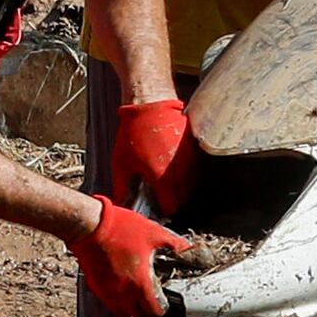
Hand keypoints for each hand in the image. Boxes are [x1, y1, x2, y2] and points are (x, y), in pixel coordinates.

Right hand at [71, 197, 183, 316]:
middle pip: (136, 314)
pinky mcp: (94, 285)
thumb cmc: (120, 229)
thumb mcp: (154, 233)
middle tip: (148, 299)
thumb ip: (173, 244)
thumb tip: (186, 248)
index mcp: (140, 283)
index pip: (153, 310)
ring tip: (133, 293)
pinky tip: (118, 282)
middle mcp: (122, 292)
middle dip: (144, 309)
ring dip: (128, 305)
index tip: (162, 303)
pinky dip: (114, 296)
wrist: (90, 226)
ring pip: (119, 309)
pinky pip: (107, 299)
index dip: (160, 309)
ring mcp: (106, 291)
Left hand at [110, 96, 196, 215]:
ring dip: (183, 187)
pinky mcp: (195, 148)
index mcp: (162, 178)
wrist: (150, 105)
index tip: (160, 207)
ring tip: (169, 182)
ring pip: (192, 183)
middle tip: (164, 196)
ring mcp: (190, 159)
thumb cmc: (132, 133)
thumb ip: (122, 186)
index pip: (172, 206)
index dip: (166, 210)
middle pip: (184, 198)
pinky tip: (176, 167)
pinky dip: (188, 172)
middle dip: (175, 200)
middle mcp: (180, 171)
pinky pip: (195, 168)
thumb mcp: (121, 162)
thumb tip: (121, 203)